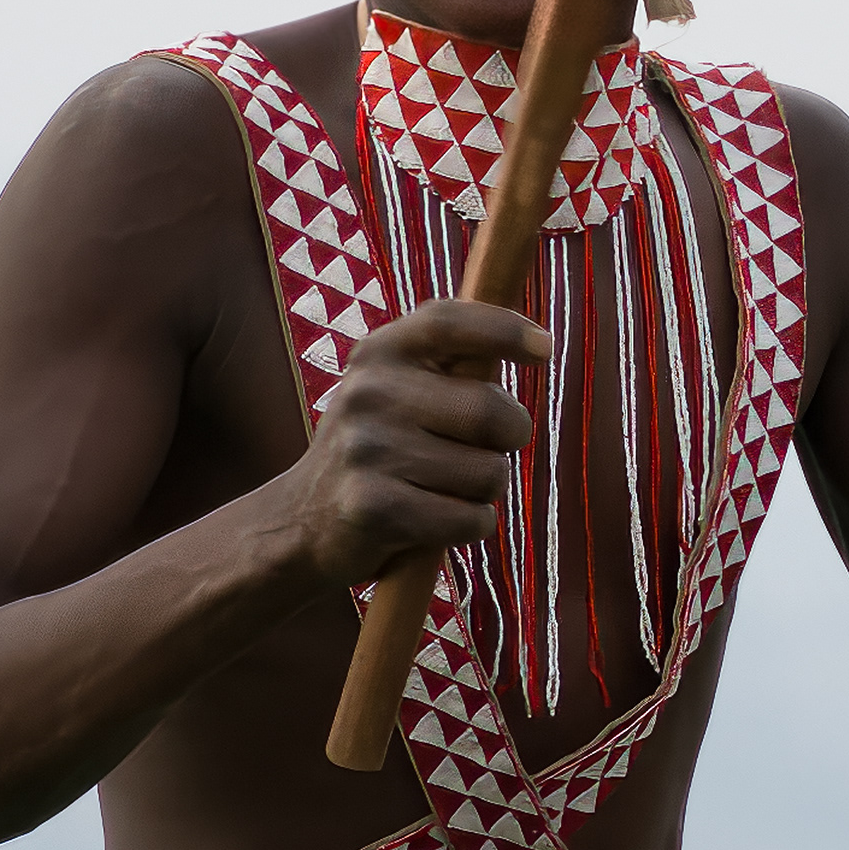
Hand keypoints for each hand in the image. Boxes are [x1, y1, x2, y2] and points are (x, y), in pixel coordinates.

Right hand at [290, 298, 547, 585]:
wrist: (303, 519)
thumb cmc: (377, 449)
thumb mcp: (396, 389)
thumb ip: (451, 363)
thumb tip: (536, 340)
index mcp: (378, 353)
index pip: (449, 323)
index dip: (505, 330)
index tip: (545, 348)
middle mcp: (368, 393)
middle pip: (491, 412)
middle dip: (510, 437)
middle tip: (486, 450)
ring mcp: (368, 451)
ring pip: (488, 473)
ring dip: (484, 490)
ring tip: (443, 489)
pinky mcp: (375, 508)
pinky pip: (471, 519)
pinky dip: (470, 526)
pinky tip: (435, 522)